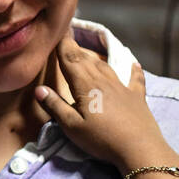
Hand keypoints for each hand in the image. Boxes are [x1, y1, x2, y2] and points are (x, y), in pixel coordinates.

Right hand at [34, 35, 171, 171]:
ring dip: (94, 58)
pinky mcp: (137, 96)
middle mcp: (103, 80)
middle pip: (86, 60)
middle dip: (75, 48)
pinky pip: (135, 78)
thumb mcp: (72, 126)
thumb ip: (55, 106)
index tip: (58, 31)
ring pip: (105, 66)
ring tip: (86, 53)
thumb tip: (39, 89)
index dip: (63, 45)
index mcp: (85, 85)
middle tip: (68, 38)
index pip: (70, 59)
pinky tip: (134, 64)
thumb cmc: (101, 138)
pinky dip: (133, 70)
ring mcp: (122, 87)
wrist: (139, 147)